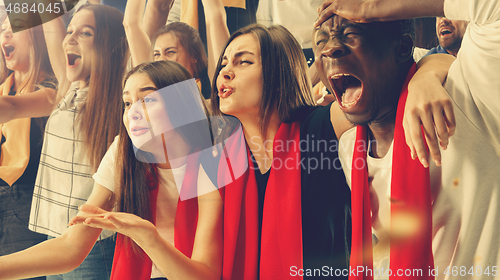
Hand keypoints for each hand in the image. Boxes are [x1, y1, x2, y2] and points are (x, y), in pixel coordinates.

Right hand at [69, 205, 157, 245]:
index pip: (93, 219)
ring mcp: (120, 225)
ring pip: (106, 224)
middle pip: (96, 222)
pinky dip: (114, 219)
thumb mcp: (115, 217)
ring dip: (97, 222)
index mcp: (109, 222)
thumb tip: (96, 210)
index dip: (82, 220)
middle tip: (71, 221)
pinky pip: (120, 223)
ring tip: (87, 220)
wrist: (145, 232)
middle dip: (84, 221)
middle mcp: (112, 225)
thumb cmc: (130, 223)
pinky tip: (109, 216)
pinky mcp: (128, 226)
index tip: (70, 222)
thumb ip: (104, 214)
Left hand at [315, 0, 444, 27]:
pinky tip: (316, 24)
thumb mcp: (379, 7)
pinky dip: (320, 18)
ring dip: (321, 11)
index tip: (336, 6)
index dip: (339, 1)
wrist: (377, 7)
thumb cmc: (382, 7)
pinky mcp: (338, 6)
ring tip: (317, 16)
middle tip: (321, 9)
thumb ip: (379, 8)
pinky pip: (326, 13)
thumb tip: (387, 12)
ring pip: (327, 4)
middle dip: (326, 3)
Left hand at [403, 65, 454, 167]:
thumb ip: (409, 136)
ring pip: (442, 130)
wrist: (423, 81)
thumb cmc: (413, 104)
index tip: (425, 163)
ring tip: (443, 147)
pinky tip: (448, 135)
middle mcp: (423, 109)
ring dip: (444, 142)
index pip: (416, 137)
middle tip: (438, 162)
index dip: (421, 151)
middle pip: (430, 136)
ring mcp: (435, 105)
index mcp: (411, 114)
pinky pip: (451, 121)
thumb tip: (414, 155)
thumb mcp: (407, 118)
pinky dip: (451, 131)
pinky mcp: (446, 102)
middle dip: (434, 152)